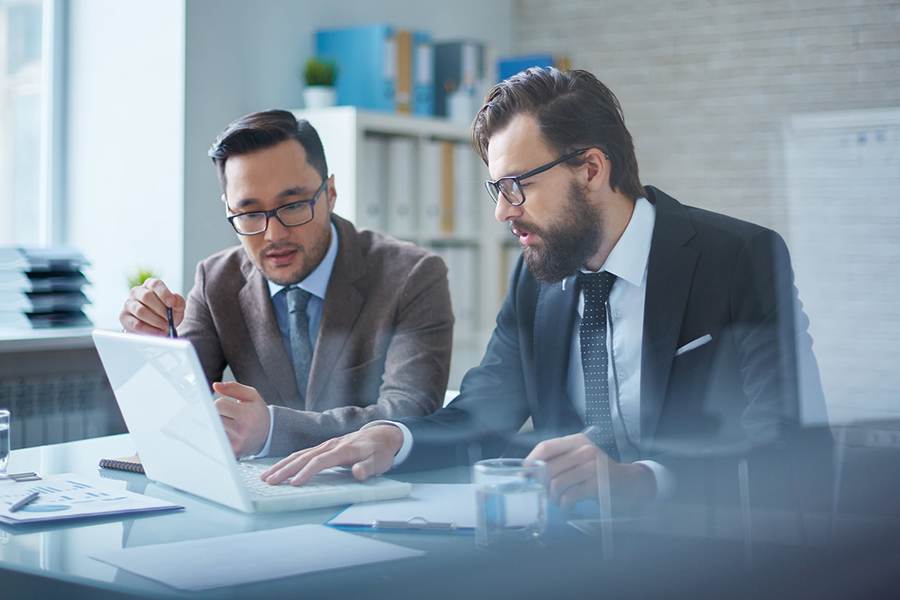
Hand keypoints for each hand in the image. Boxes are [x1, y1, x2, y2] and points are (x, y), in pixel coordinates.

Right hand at [119, 278, 185, 335]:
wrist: (156, 327)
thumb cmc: (166, 313)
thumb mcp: (177, 307)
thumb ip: (178, 302)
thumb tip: (175, 300)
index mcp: (151, 285)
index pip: (155, 284)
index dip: (164, 293)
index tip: (172, 303)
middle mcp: (137, 291)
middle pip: (146, 296)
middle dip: (160, 310)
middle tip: (169, 320)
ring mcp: (128, 303)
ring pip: (140, 310)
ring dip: (155, 321)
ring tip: (165, 327)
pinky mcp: (124, 317)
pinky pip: (135, 323)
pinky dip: (149, 330)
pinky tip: (158, 332)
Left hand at [213, 381, 270, 457]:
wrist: (268, 434)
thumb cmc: (258, 413)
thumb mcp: (251, 395)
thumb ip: (233, 388)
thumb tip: (215, 385)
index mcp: (246, 414)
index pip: (219, 405)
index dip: (218, 403)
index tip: (223, 406)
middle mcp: (241, 430)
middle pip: (212, 418)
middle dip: (213, 415)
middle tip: (222, 415)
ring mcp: (236, 443)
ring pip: (211, 431)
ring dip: (213, 426)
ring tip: (223, 425)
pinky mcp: (232, 452)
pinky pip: (215, 442)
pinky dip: (215, 437)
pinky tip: (222, 435)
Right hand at [260, 425, 403, 485]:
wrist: (381, 435)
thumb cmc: (380, 451)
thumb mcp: (380, 462)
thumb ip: (369, 467)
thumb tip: (358, 473)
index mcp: (343, 449)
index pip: (321, 461)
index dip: (307, 472)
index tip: (295, 483)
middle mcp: (331, 445)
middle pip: (304, 457)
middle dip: (286, 469)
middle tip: (270, 481)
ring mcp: (325, 445)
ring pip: (299, 454)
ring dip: (282, 465)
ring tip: (266, 477)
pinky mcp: (322, 448)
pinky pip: (302, 454)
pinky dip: (288, 461)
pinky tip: (277, 469)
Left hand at [527, 433, 654, 507]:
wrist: (630, 483)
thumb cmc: (599, 473)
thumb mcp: (581, 459)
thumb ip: (560, 460)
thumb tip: (530, 471)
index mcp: (578, 441)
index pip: (546, 447)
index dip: (531, 461)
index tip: (525, 474)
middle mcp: (586, 450)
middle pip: (549, 467)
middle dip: (541, 484)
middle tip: (542, 493)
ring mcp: (593, 467)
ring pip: (557, 483)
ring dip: (552, 497)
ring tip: (556, 501)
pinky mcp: (598, 484)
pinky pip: (570, 496)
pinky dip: (564, 504)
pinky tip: (566, 505)